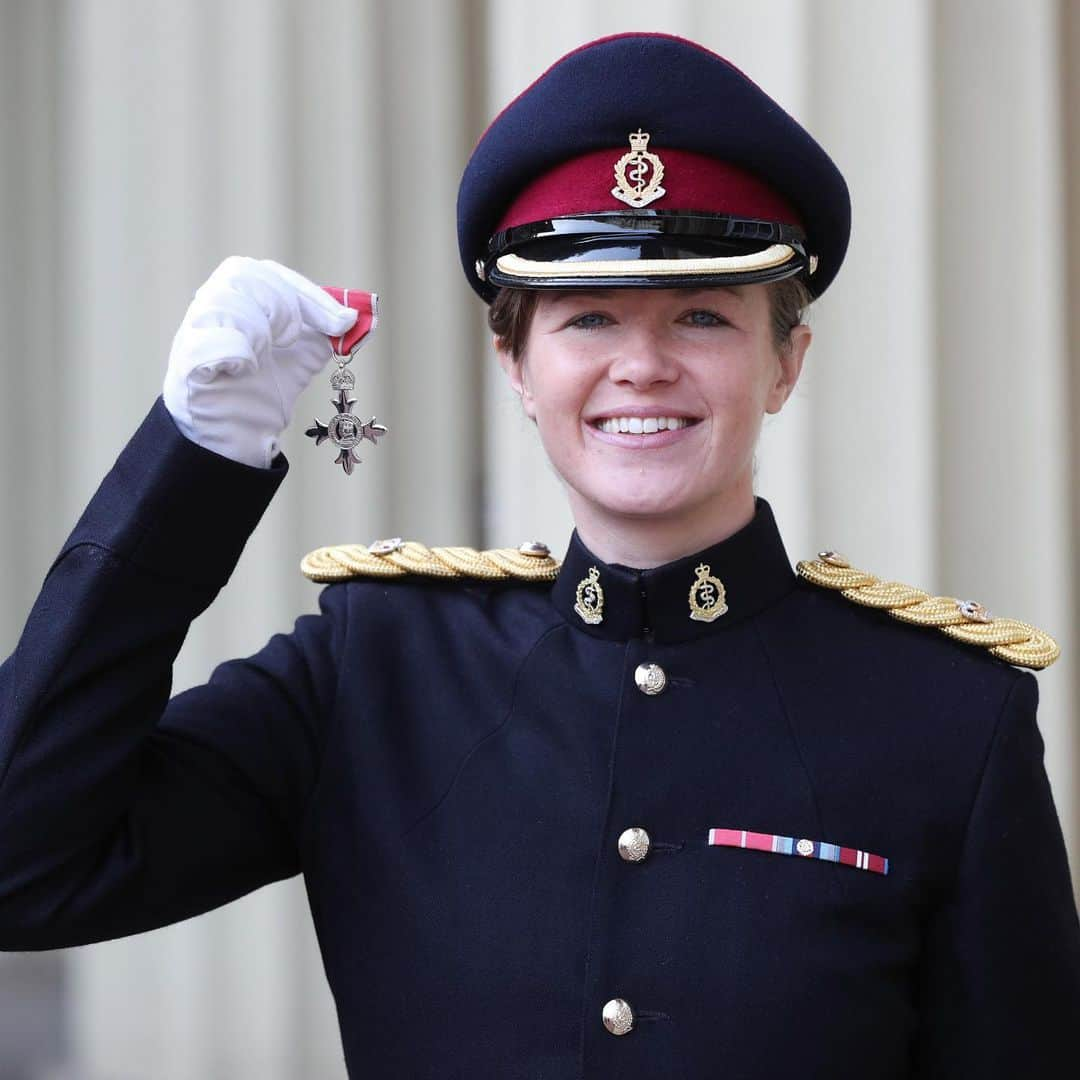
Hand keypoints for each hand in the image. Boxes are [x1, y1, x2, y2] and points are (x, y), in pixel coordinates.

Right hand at [163, 256, 362, 467]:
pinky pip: (207, 345)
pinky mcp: (187, 367)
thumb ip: (322, 333)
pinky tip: (246, 369)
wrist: (238, 436)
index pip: (267, 274)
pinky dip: (234, 352)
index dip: (309, 294)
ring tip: (264, 357)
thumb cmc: (262, 390)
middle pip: (241, 275)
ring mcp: (193, 335)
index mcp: (237, 299)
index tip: (343, 321)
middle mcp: (210, 309)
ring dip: (258, 328)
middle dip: (282, 304)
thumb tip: (353, 316)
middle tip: (294, 338)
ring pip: (223, 304)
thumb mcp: (300, 357)